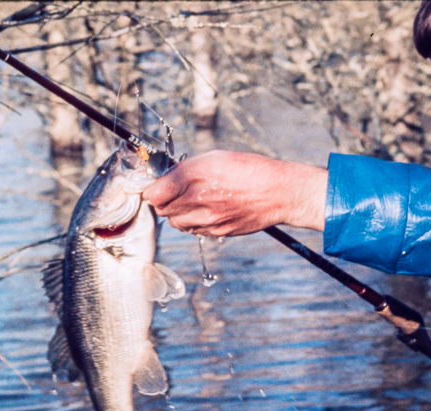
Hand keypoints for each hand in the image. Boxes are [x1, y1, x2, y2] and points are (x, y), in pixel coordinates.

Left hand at [142, 150, 326, 235]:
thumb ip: (186, 170)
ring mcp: (208, 219)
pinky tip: (207, 211)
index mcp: (194, 176)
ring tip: (193, 201)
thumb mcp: (214, 158)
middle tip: (175, 192)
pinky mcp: (218, 232)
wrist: (279, 192)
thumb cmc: (248, 169)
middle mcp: (198, 199)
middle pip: (162, 210)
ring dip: (178, 213)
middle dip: (164, 201)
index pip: (153, 194)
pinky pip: (194, 230)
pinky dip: (194, 222)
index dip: (152, 190)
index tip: (156, 186)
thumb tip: (166, 178)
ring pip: (176, 223)